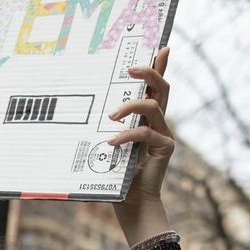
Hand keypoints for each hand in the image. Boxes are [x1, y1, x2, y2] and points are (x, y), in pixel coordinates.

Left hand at [108, 47, 173, 243]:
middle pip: (162, 87)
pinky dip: (126, 135)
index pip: (156, 85)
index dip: (160, 64)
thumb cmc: (117, 173)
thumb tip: (84, 110)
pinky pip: (145, 133)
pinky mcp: (165, 148)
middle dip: (148, 72)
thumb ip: (108, 126)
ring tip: (111, 115)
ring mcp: (164, 134)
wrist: (132, 203)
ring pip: (153, 106)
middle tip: (129, 69)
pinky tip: (111, 144)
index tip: (160, 45)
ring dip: (130, 106)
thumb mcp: (109, 143)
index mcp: (148, 117)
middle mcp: (160, 121)